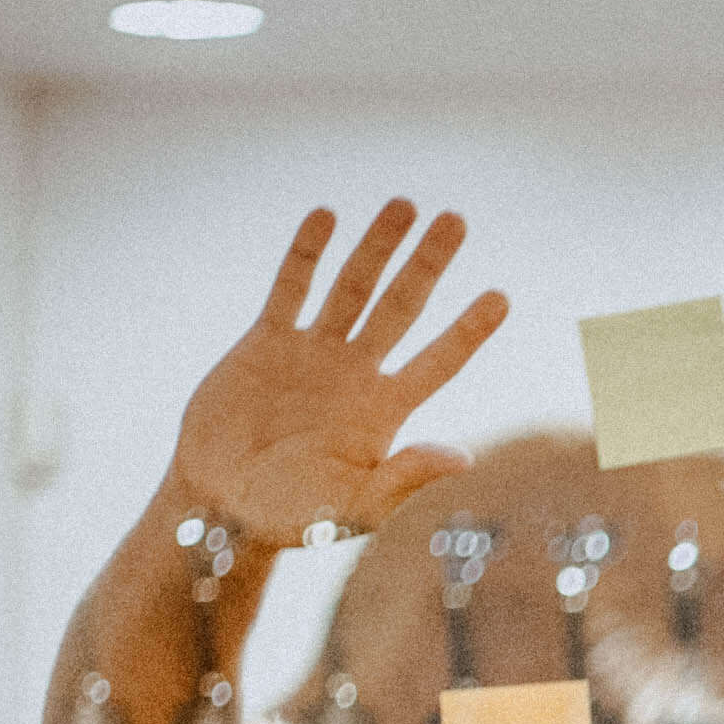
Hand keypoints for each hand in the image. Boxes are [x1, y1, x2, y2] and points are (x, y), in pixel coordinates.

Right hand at [170, 201, 508, 546]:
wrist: (220, 505)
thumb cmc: (291, 518)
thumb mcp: (355, 507)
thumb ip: (406, 478)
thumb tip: (464, 456)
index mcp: (384, 411)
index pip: (439, 361)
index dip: (468, 330)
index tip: (502, 297)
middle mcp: (356, 374)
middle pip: (402, 307)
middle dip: (428, 265)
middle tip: (457, 220)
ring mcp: (312, 353)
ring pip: (352, 287)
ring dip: (377, 247)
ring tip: (405, 205)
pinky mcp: (265, 342)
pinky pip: (291, 288)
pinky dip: (307, 254)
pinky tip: (328, 216)